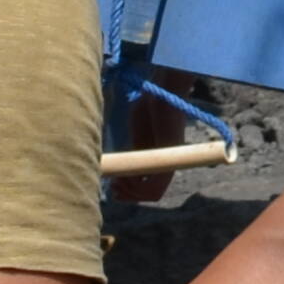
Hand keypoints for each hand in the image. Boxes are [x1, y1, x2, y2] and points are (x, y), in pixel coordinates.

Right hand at [112, 86, 193, 208]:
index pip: (150, 186)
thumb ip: (133, 149)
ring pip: (154, 193)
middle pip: (152, 194)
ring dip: (132, 194)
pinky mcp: (169, 155)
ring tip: (117, 184)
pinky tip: (123, 179)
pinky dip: (138, 189)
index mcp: (159, 157)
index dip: (132, 192)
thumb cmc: (149, 105)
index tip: (114, 185)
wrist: (162, 88)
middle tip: (113, 187)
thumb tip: (117, 165)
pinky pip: (157, 185)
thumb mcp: (138, 132)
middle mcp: (168, 161)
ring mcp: (170, 159)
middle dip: (130, 195)